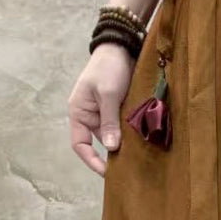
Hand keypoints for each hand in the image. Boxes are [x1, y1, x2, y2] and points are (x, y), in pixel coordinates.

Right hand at [68, 43, 135, 175]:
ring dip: (124, 144)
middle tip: (129, 168)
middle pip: (99, 143)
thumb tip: (112, 148)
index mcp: (79, 112)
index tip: (107, 173)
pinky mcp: (118, 109)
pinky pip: (122, 127)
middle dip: (112, 155)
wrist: (121, 46)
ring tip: (138, 157)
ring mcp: (104, 113)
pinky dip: (130, 135)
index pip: (80, 144)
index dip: (92, 161)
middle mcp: (89, 116)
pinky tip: (141, 142)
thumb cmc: (109, 67)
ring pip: (113, 136)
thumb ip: (109, 121)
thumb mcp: (108, 94)